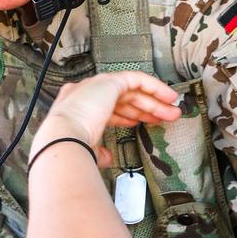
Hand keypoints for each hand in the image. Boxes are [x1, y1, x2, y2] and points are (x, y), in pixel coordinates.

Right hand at [37, 71, 181, 151]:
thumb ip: (99, 151)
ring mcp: (97, 85)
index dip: (126, 115)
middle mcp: (86, 92)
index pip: (107, 108)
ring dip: (154, 100)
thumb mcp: (86, 150)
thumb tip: (107, 158)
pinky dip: (154, 86)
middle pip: (123, 98)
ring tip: (172, 111)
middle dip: (146, 109)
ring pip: (132, 90)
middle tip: (164, 117)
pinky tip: (168, 97)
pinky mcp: (110, 81)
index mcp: (77, 107)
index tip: (141, 123)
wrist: (63, 137)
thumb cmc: (68, 146)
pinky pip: (137, 79)